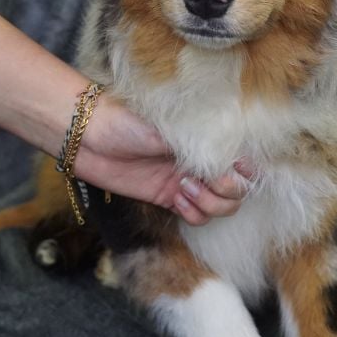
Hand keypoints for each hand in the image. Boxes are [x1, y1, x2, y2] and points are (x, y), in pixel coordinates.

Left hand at [75, 93, 247, 223]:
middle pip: (239, 190)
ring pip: (221, 207)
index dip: (248, 170)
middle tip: (202, 180)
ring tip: (183, 189)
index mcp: (207, 138)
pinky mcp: (169, 198)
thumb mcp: (170, 127)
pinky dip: (194, 214)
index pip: (246, 160)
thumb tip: (231, 163)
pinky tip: (178, 200)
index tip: (235, 167)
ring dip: (210, 204)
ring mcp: (187, 180)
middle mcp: (202, 160)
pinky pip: (197, 217)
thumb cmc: (127, 119)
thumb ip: (202, 145)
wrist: (88, 137)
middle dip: (228, 191)